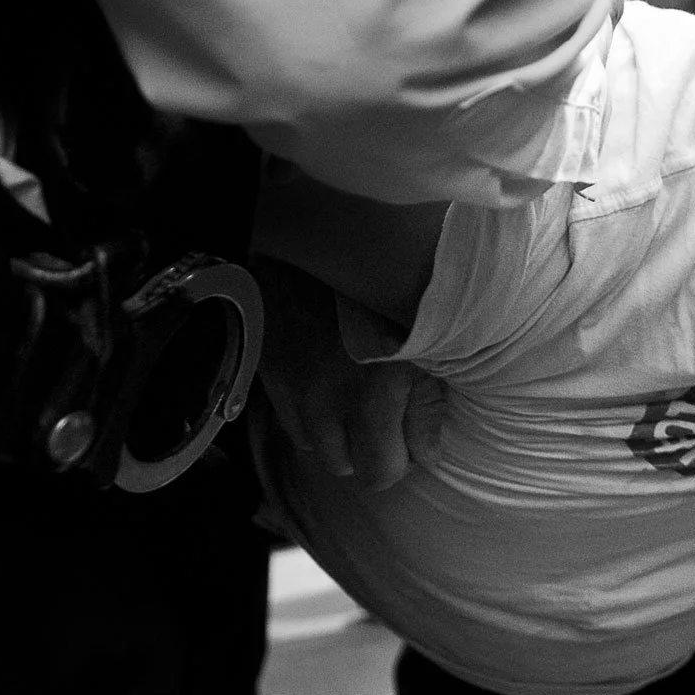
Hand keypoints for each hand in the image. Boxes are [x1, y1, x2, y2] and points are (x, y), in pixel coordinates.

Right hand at [252, 257, 445, 490]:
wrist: (321, 223)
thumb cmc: (389, 277)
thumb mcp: (429, 335)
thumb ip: (428, 401)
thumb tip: (428, 451)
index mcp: (371, 394)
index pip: (379, 471)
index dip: (400, 459)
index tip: (413, 438)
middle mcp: (323, 399)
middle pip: (341, 465)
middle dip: (367, 449)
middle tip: (388, 416)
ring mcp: (289, 383)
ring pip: (310, 442)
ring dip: (335, 429)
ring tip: (358, 393)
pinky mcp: (266, 364)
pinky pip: (285, 411)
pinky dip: (307, 406)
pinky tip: (327, 375)